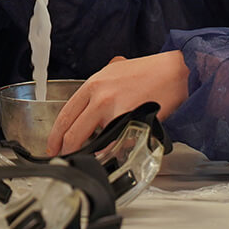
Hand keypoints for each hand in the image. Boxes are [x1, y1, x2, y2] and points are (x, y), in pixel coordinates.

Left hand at [46, 53, 190, 155]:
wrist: (175, 72)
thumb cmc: (150, 71)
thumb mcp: (116, 70)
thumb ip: (100, 86)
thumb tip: (92, 103)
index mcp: (94, 84)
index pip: (66, 114)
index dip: (56, 135)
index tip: (54, 146)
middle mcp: (100, 96)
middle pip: (73, 132)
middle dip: (66, 150)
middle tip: (65, 158)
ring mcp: (114, 110)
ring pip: (94, 142)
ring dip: (92, 152)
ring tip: (94, 156)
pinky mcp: (130, 122)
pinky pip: (116, 144)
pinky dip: (115, 150)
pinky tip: (116, 150)